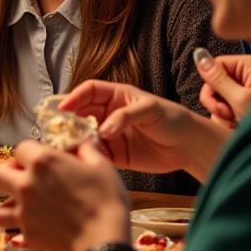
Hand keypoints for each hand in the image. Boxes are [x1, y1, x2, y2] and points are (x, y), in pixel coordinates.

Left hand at [0, 140, 129, 250]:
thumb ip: (86, 150)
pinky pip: (13, 229)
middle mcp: (26, 184)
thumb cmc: (106, 201)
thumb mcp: (102, 167)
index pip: (21, 148)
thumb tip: (81, 144)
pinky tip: (33, 224)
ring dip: (7, 204)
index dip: (31, 152)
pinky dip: (20, 228)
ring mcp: (23, 210)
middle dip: (10, 174)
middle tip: (26, 178)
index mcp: (42, 162)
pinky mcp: (27, 233)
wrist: (104, 240)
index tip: (42, 160)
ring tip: (22, 204)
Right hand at [59, 79, 225, 182]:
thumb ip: (125, 116)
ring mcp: (110, 135)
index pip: (89, 91)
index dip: (74, 97)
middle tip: (60, 129)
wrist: (190, 146)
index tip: (63, 108)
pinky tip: (84, 159)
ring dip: (75, 139)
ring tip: (69, 146)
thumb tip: (103, 130)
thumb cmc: (173, 119)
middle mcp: (108, 114)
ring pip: (84, 134)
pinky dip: (87, 156)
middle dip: (69, 120)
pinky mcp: (114, 155)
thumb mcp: (151, 110)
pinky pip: (95, 154)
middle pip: (80, 113)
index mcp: (116, 97)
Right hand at [195, 50, 250, 129]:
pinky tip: (239, 127)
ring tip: (236, 126)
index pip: (216, 66)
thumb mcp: (240, 100)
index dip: (210, 87)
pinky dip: (234, 117)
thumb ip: (216, 78)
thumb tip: (198, 53)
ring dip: (225, 114)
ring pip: (224, 96)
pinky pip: (234, 105)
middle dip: (219, 104)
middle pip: (218, 82)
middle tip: (229, 119)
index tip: (217, 107)